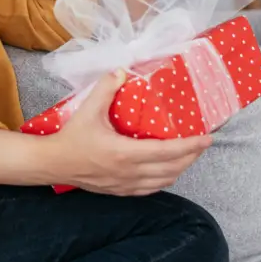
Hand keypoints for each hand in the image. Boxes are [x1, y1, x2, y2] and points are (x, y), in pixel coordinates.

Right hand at [38, 70, 212, 195]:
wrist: (54, 163)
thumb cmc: (72, 138)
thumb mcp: (88, 110)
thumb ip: (106, 89)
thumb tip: (121, 71)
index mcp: (126, 153)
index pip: (168, 152)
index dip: (191, 146)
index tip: (207, 138)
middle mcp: (131, 172)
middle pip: (172, 168)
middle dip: (191, 157)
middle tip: (201, 144)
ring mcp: (127, 184)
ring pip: (164, 181)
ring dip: (180, 169)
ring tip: (188, 156)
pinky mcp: (121, 190)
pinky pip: (151, 189)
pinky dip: (164, 180)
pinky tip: (166, 172)